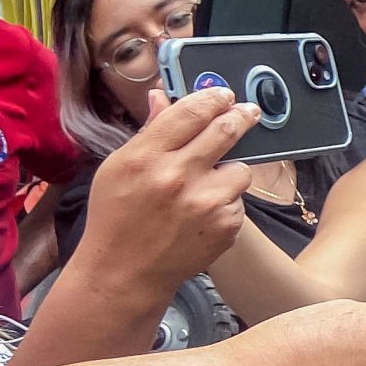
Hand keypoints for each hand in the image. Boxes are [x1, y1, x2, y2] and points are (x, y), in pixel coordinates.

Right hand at [72, 85, 258, 302]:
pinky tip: (201, 214)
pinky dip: (226, 202)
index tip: (224, 94)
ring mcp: (205, 203)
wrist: (125, 271)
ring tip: (205, 186)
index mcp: (145, 157)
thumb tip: (164, 94)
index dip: (214, 98)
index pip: (191, 112)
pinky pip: (238, 200)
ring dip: (229, 172)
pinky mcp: (225, 225)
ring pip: (240, 169)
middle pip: (226, 131)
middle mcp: (177, 177)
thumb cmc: (117, 215)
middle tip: (248, 112)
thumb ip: (150, 131)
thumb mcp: (119, 168)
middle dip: (241, 117)